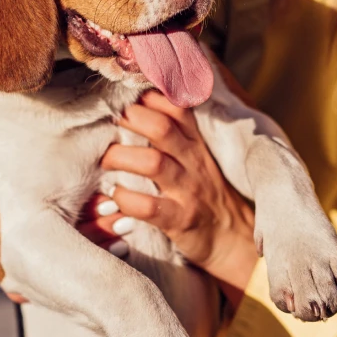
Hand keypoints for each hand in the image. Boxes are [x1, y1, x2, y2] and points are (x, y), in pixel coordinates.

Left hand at [93, 91, 258, 306]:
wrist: (232, 240)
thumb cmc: (205, 195)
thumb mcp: (198, 159)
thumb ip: (176, 135)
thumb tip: (136, 109)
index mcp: (196, 144)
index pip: (177, 107)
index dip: (148, 97)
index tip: (125, 97)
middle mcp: (193, 162)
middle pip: (161, 128)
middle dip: (129, 120)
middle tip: (106, 124)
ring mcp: (188, 191)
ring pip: (153, 163)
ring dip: (120, 157)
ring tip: (103, 160)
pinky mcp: (180, 220)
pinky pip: (149, 207)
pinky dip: (126, 199)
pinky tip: (115, 196)